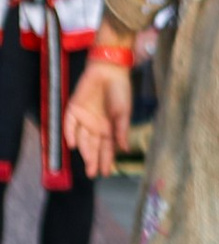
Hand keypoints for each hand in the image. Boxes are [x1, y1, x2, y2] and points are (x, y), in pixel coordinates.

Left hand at [65, 57, 131, 175]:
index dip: (106, 160)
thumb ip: (121, 131)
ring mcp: (84, 118)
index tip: (105, 173)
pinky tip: (72, 144)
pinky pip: (69, 124)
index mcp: (108, 127)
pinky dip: (70, 134)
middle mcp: (95, 126)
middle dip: (93, 160)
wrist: (109, 70)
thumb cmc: (120, 90)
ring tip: (87, 161)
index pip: (106, 148)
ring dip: (84, 150)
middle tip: (92, 173)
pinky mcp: (74, 109)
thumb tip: (124, 149)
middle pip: (93, 147)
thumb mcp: (124, 112)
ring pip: (82, 139)